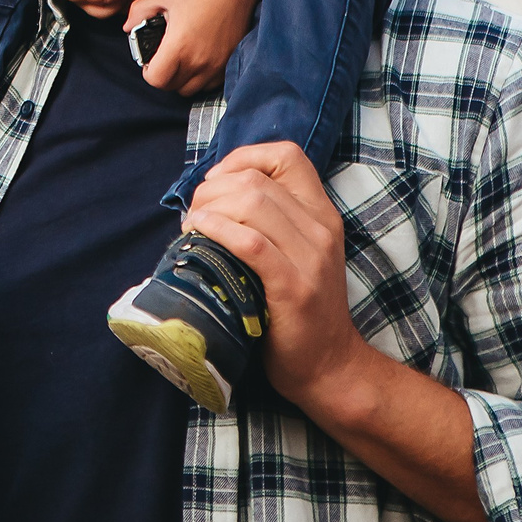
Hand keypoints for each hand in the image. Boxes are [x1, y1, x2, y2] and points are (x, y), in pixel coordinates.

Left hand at [126, 0, 257, 95]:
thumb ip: (138, 12)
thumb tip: (127, 28)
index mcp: (179, 46)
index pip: (157, 80)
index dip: (148, 73)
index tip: (149, 62)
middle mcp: (199, 60)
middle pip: (173, 87)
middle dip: (163, 76)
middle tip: (163, 60)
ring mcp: (217, 64)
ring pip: (192, 89)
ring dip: (182, 79)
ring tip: (180, 61)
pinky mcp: (230, 62)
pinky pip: (211, 84)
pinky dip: (201, 78)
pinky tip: (197, 61)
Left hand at [179, 143, 362, 409]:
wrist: (328, 366)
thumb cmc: (296, 309)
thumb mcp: (294, 253)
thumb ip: (269, 221)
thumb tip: (211, 192)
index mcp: (321, 215)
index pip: (287, 155)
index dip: (242, 158)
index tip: (216, 183)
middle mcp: (321, 229)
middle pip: (256, 179)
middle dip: (211, 189)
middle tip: (194, 215)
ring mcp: (310, 258)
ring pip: (251, 202)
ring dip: (208, 209)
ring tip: (193, 229)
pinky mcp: (293, 287)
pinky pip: (249, 242)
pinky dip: (216, 231)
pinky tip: (199, 238)